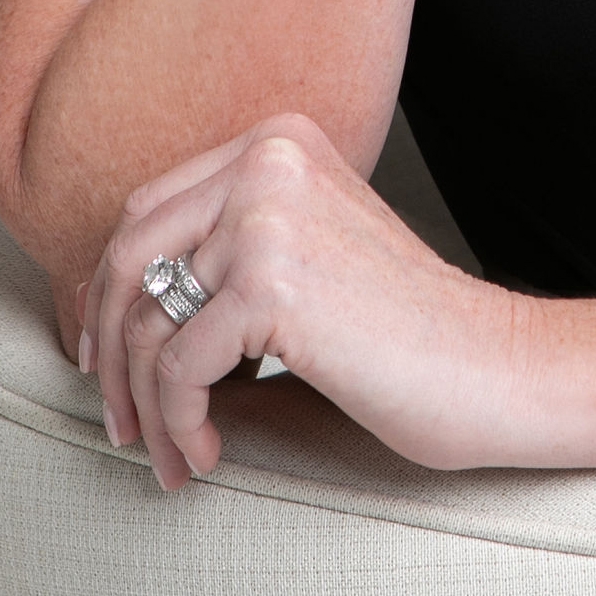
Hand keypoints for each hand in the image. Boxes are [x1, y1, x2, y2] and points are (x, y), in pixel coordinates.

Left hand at [79, 114, 531, 490]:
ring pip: (145, 321)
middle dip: (109, 351)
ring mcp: (267, 215)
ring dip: (145, 406)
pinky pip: (177, 368)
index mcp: (279, 140)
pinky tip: (208, 455)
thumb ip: (228, 246)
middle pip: (129, 257)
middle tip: (119, 422)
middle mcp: (268, 160)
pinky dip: (180, 424)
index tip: (106, 360)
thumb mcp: (307, 253)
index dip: (110, 294)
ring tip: (168, 455)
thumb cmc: (401, 330)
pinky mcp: (270, 283)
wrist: (490, 364)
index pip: (148, 211)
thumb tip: (112, 307)